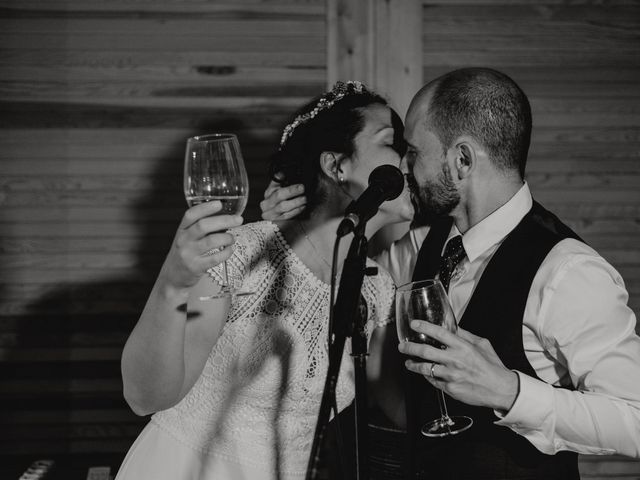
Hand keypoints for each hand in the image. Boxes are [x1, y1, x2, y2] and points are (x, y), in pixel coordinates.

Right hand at [158, 201, 242, 291]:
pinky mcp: (195, 267)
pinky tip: (230, 250)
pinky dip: (226, 253)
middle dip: (224, 221)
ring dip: (227, 238)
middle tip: (238, 219)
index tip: (220, 203)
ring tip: (232, 238)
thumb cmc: (186, 252)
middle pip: (203, 226)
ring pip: (211, 241)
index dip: (205, 208)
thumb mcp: (187, 237)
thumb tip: (227, 216)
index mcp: (182, 229)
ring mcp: (188, 254)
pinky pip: (215, 258)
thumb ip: (201, 227)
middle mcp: (183, 240)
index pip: (190, 215)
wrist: (173, 276)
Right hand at [260, 181, 306, 219]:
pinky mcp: (275, 222)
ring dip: (296, 202)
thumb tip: (286, 173)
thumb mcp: (280, 191)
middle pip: (279, 195)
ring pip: (283, 207)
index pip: (275, 183)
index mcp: (268, 193)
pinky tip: (302, 207)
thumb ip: (282, 182)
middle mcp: (266, 203)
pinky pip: (286, 216)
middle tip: (302, 188)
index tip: (296, 181)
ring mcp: (269, 214)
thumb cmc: (280, 203)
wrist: (275, 219)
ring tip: (304, 199)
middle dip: (292, 191)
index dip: (284, 181)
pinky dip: (296, 211)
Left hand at [398, 321, 518, 412]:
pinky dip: (426, 376)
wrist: (501, 389)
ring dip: (413, 364)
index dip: (424, 327)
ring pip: (425, 368)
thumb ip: (466, 335)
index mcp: (463, 347)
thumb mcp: (482, 345)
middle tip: (402, 346)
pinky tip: (424, 373)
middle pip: (426, 351)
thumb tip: (454, 327)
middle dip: (410, 347)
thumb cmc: (492, 367)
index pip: (439, 333)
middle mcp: (455, 360)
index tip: (414, 324)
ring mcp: (451, 376)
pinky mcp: (450, 389)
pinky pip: (433, 381)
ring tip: (409, 362)